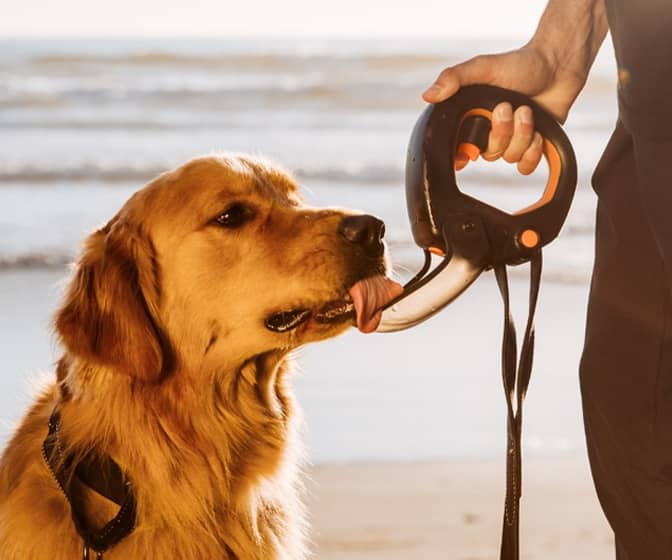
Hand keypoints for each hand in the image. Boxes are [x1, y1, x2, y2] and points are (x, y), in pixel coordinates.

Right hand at [423, 46, 582, 173]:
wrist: (558, 65)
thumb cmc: (520, 64)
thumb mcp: (483, 67)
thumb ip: (454, 78)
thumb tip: (427, 96)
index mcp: (473, 118)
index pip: (458, 148)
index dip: (461, 155)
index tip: (468, 152)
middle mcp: (490, 132)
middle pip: (488, 154)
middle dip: (502, 132)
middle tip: (509, 107)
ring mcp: (511, 140)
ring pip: (509, 157)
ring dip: (523, 135)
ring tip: (528, 111)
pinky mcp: (532, 146)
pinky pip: (525, 166)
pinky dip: (533, 152)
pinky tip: (539, 134)